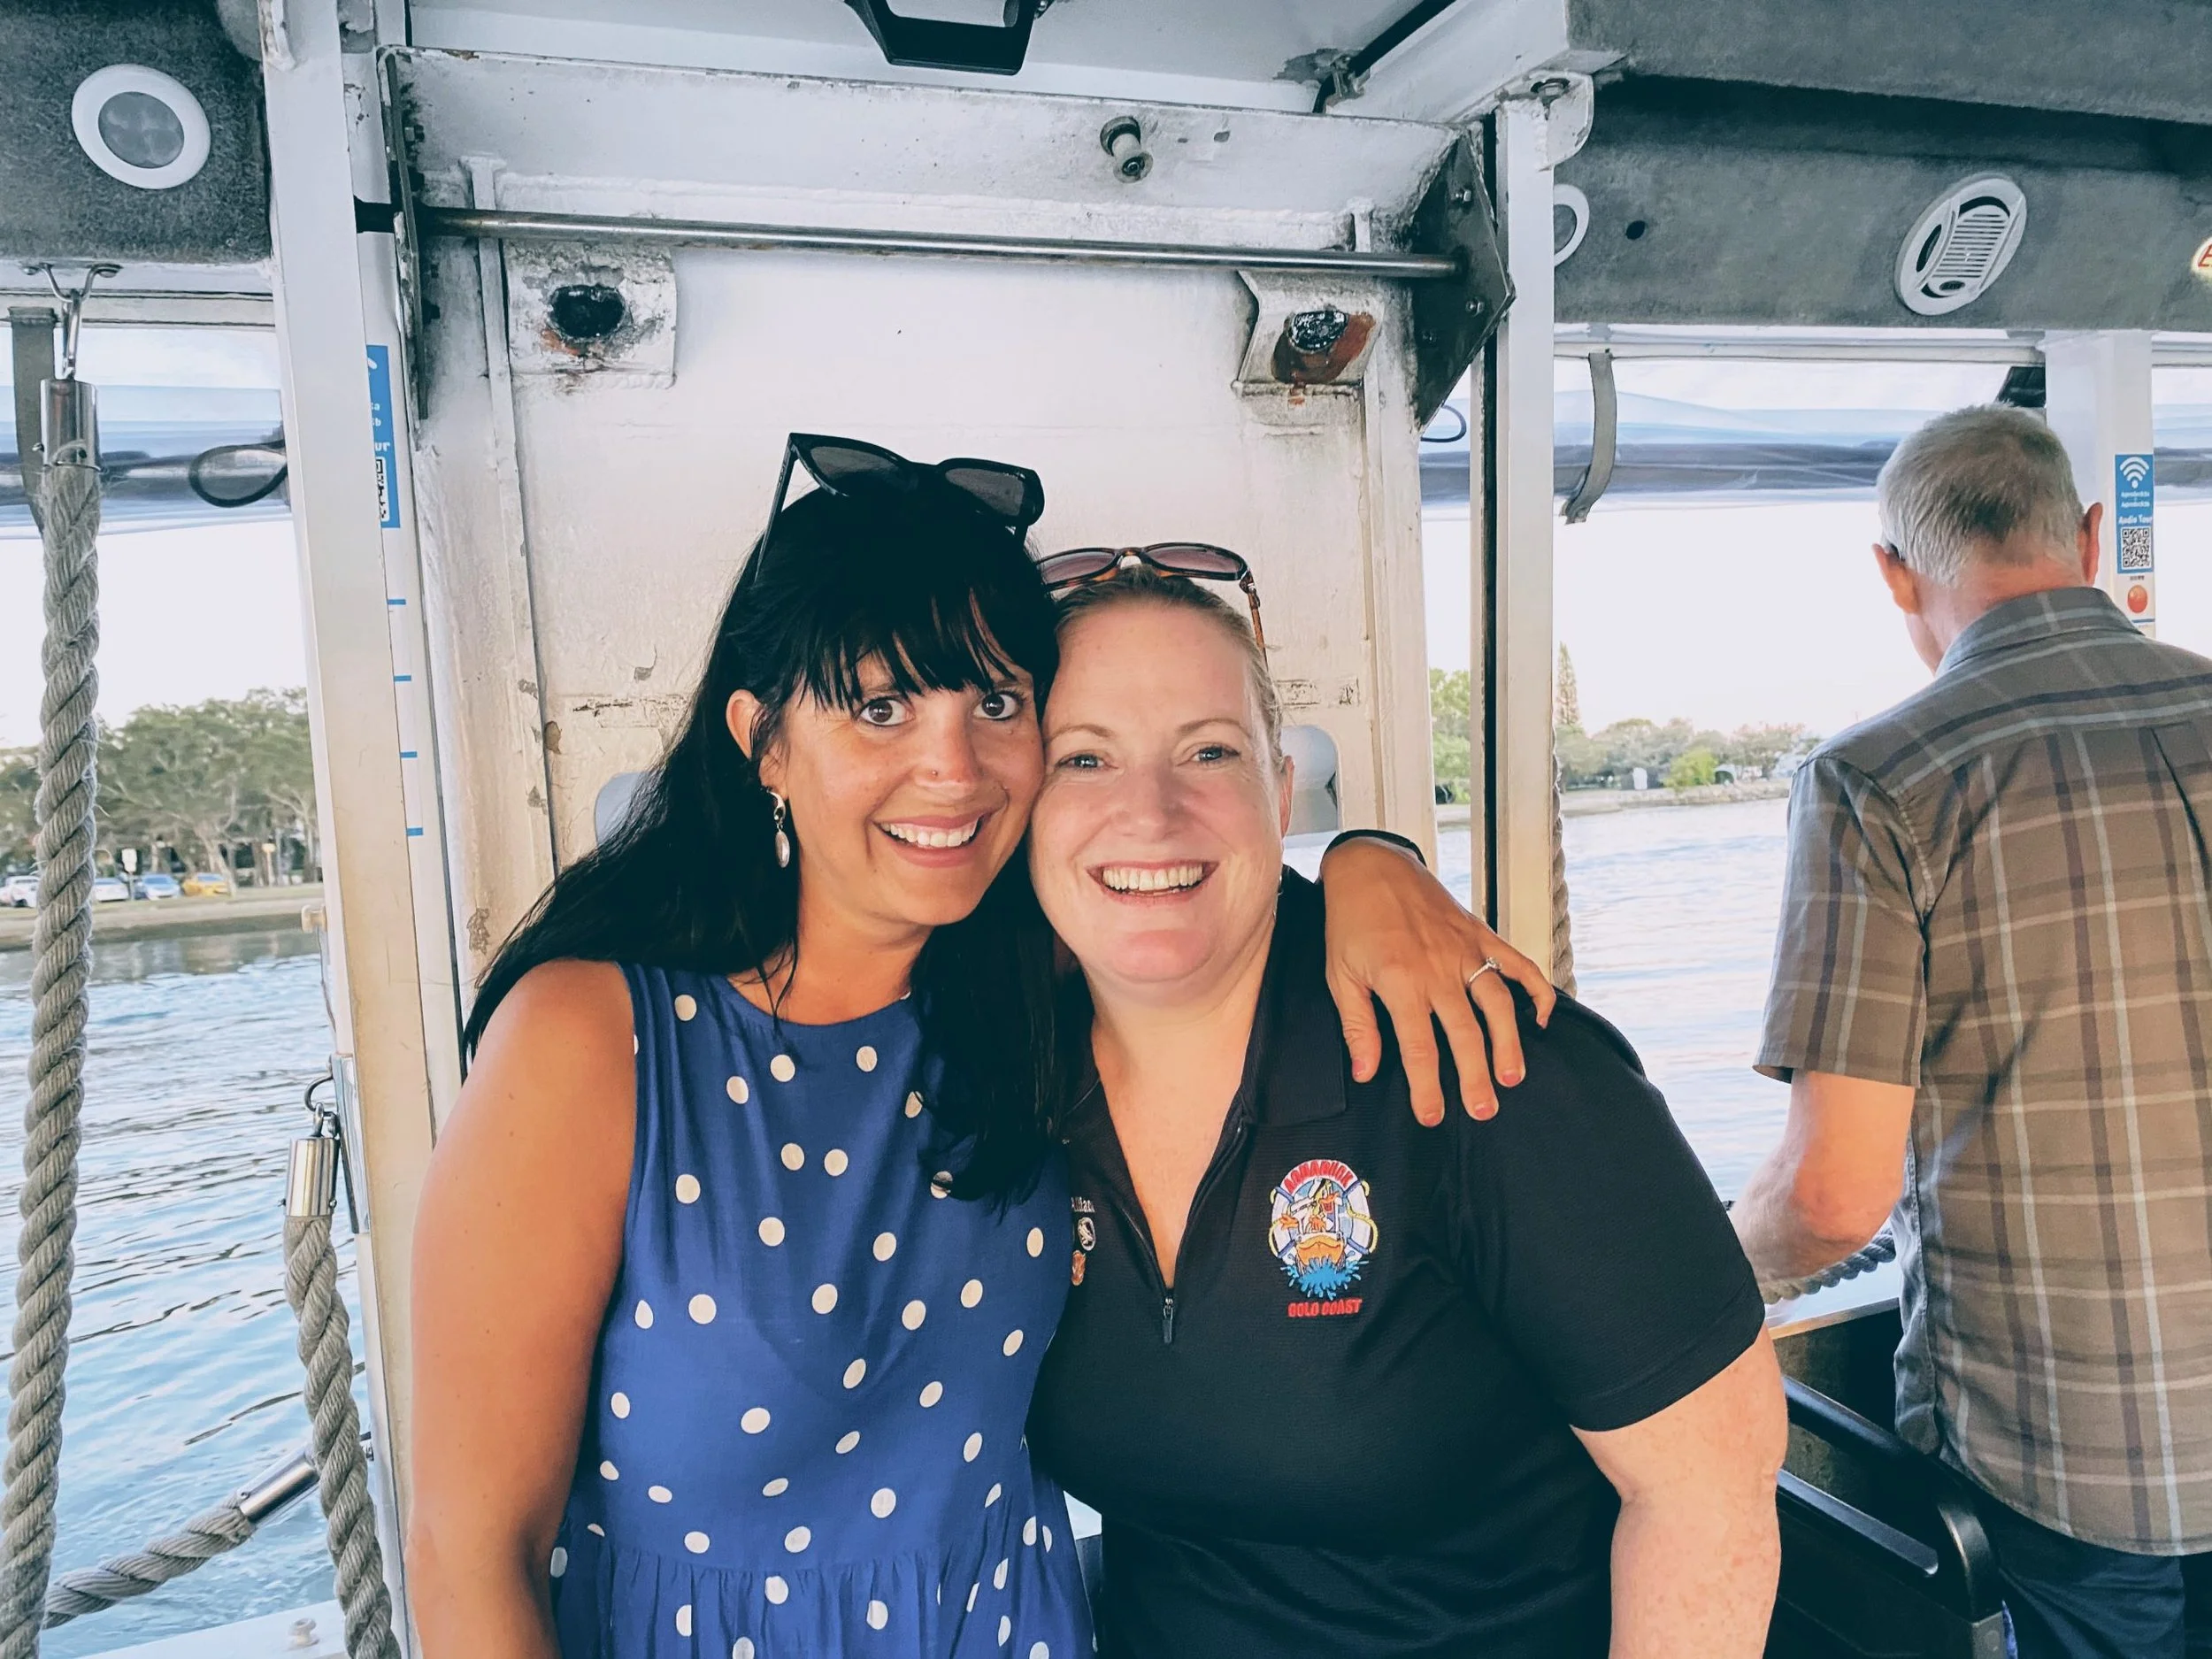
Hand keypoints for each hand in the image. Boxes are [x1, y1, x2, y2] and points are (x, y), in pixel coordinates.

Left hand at [1317, 835, 1555, 1124]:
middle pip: (1464, 1033)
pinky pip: (1516, 964)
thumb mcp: (1340, 975)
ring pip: (1497, 1004)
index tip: (1432, 1116)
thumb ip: (1357, 1025)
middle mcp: (1438, 969)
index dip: (1427, 1087)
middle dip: (1475, 1076)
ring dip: (1508, 1042)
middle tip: (1483, 1110)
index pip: (1419, 1047)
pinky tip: (1543, 1017)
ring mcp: (1464, 951)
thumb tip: (1366, 1071)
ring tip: (1513, 1076)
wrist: (1371, 867)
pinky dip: (1535, 989)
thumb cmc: (1351, 921)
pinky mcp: (1479, 935)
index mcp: (1400, 982)